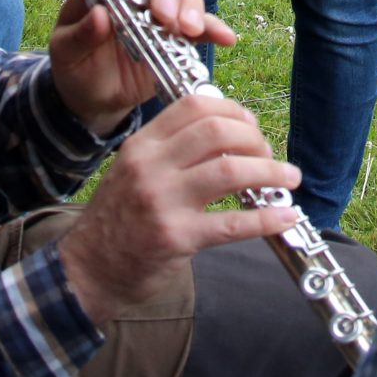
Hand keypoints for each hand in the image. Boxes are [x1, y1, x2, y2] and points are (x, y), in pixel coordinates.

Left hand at [45, 0, 235, 134]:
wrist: (92, 99)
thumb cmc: (75, 64)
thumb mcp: (65, 51)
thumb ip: (80, 34)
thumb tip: (99, 15)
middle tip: (163, 14)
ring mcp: (162, 10)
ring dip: (190, 7)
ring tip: (186, 30)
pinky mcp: (180, 37)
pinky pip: (203, 27)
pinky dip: (215, 29)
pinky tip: (225, 38)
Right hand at [58, 97, 302, 326]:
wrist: (87, 270)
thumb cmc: (118, 221)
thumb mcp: (133, 171)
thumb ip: (170, 151)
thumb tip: (228, 134)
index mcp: (142, 145)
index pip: (195, 106)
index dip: (234, 111)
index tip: (252, 127)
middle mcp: (150, 166)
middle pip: (218, 132)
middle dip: (256, 140)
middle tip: (270, 155)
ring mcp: (162, 201)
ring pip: (231, 171)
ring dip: (270, 172)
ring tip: (289, 178)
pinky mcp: (176, 237)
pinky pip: (232, 222)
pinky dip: (266, 218)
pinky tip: (285, 216)